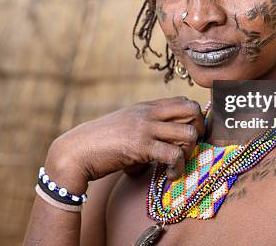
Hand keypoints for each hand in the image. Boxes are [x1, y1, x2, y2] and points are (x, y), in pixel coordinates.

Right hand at [45, 96, 204, 191]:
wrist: (76, 151)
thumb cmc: (100, 144)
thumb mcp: (126, 128)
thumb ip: (147, 132)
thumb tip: (166, 152)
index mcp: (146, 106)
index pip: (184, 100)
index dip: (194, 118)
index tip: (189, 136)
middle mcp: (148, 113)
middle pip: (192, 110)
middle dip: (199, 131)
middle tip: (189, 149)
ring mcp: (145, 128)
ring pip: (188, 133)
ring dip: (189, 153)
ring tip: (177, 165)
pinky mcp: (140, 146)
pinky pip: (173, 155)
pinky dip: (177, 168)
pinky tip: (169, 176)